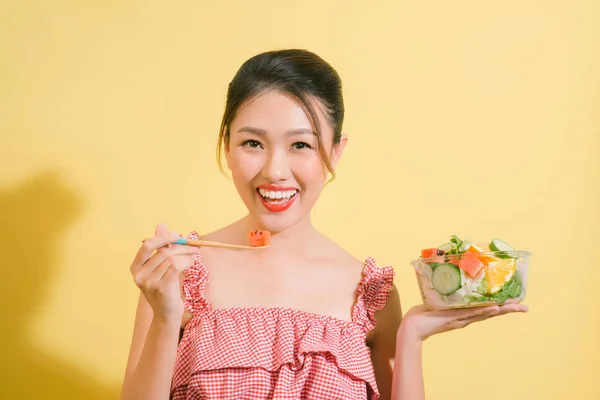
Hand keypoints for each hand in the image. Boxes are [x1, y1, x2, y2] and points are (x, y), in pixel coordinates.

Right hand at [129, 223, 198, 323]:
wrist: (166, 313)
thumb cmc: (165, 287)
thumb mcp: (160, 266)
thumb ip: (160, 247)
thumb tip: (161, 225)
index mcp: (135, 267)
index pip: (146, 246)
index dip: (163, 238)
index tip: (177, 235)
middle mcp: (139, 275)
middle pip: (162, 252)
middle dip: (181, 247)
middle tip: (193, 246)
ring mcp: (149, 283)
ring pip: (171, 259)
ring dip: (186, 255)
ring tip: (194, 256)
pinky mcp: (161, 288)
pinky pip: (176, 267)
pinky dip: (187, 262)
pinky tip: (192, 262)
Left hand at [399, 302, 527, 341]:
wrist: (412, 327)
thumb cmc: (423, 314)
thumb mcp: (439, 302)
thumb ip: (446, 296)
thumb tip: (449, 282)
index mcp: (464, 315)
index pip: (487, 309)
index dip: (502, 306)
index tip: (516, 302)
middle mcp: (465, 318)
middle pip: (491, 312)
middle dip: (508, 309)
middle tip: (525, 307)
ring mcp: (460, 318)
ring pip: (485, 313)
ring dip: (500, 309)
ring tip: (515, 306)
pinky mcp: (453, 317)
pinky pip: (470, 313)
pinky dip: (483, 311)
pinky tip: (494, 308)